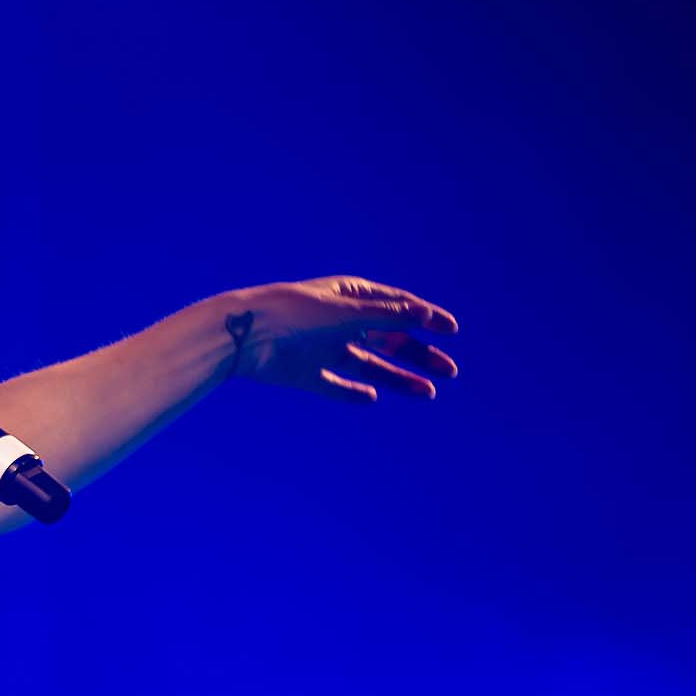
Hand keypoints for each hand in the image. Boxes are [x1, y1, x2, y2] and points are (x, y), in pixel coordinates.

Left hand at [215, 276, 458, 401]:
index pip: (397, 306)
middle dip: (420, 354)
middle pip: (389, 340)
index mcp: (350, 297)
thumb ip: (384, 315)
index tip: (452, 330)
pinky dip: (352, 392)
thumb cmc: (293, 313)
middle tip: (450, 371)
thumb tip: (425, 314)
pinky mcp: (306, 374)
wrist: (243, 335)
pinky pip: (336, 385)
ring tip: (427, 392)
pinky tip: (372, 398)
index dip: (426, 317)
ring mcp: (324, 349)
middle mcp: (339, 323)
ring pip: (370, 366)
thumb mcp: (344, 313)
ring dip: (399, 378)